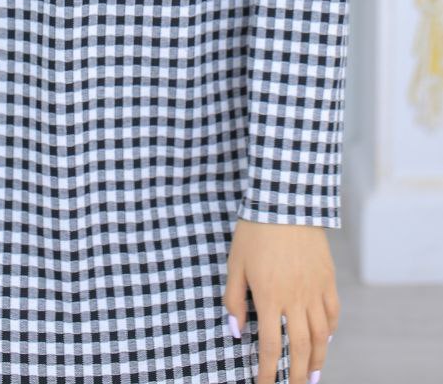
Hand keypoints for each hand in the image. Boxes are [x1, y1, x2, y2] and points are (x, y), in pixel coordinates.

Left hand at [221, 218, 339, 383]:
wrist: (285, 200)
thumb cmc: (254, 231)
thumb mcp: (235, 263)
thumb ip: (234, 299)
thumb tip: (236, 330)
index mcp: (269, 297)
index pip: (271, 347)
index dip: (268, 372)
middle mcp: (295, 298)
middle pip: (300, 347)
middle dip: (297, 375)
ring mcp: (315, 288)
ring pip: (321, 335)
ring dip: (317, 359)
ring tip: (312, 375)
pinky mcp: (328, 277)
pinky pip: (333, 312)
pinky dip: (331, 331)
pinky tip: (326, 340)